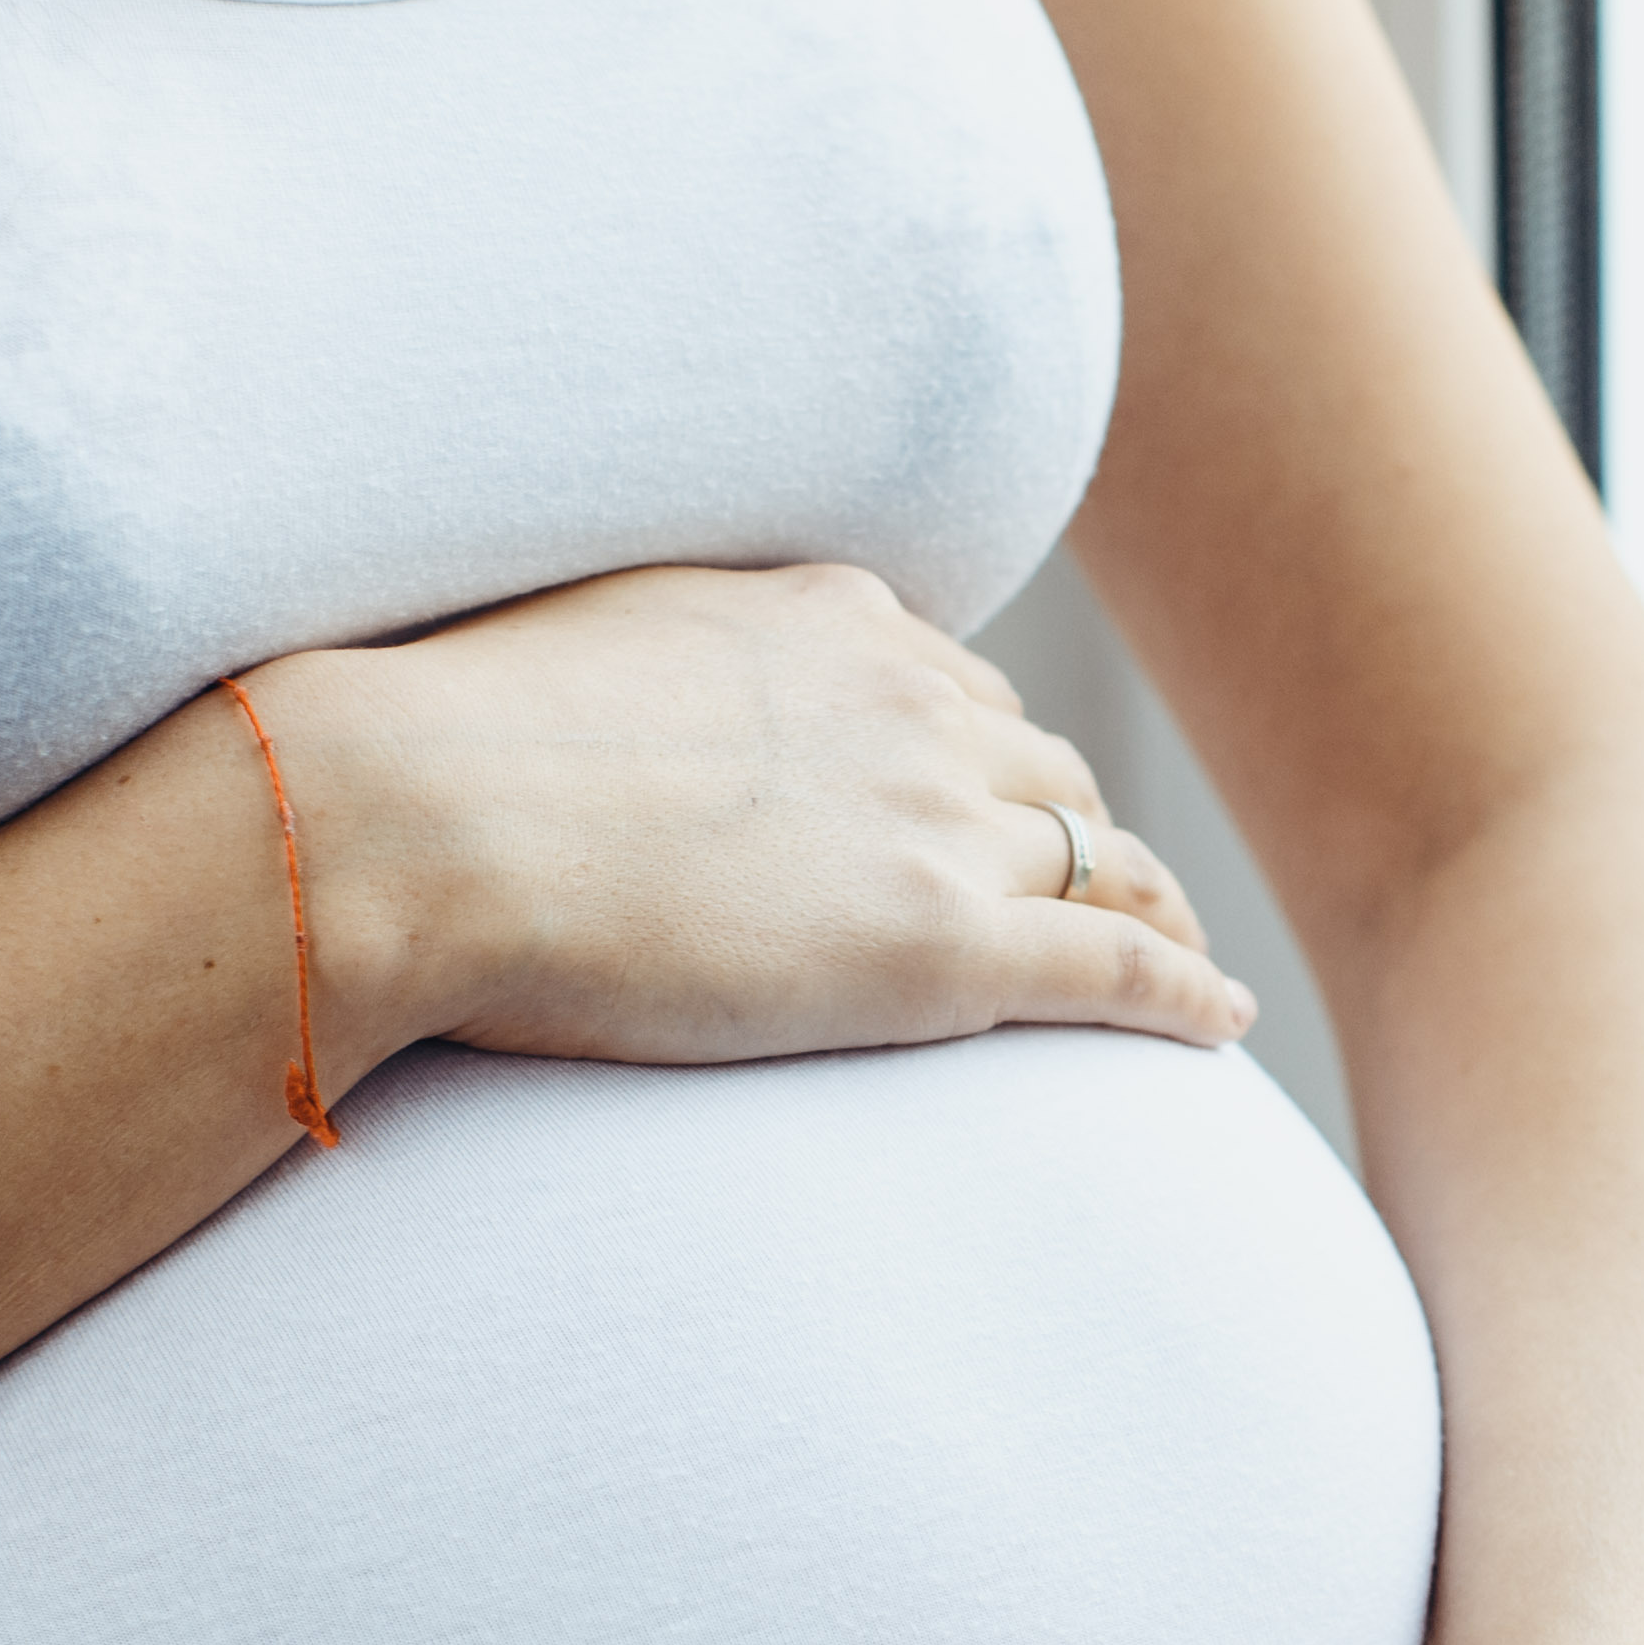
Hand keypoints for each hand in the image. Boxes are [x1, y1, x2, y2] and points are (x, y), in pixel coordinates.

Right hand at [248, 561, 1249, 1073]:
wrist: (421, 821)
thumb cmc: (428, 758)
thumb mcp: (557, 657)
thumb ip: (626, 677)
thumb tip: (577, 712)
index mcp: (819, 620)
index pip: (943, 679)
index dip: (971, 745)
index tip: (981, 791)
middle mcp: (907, 701)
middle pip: (1037, 767)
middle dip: (1066, 823)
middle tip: (1092, 882)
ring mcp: (935, 822)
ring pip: (1097, 857)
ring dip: (1142, 899)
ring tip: (1174, 953)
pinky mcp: (942, 946)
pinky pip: (1112, 966)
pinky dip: (1183, 991)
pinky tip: (1222, 1025)